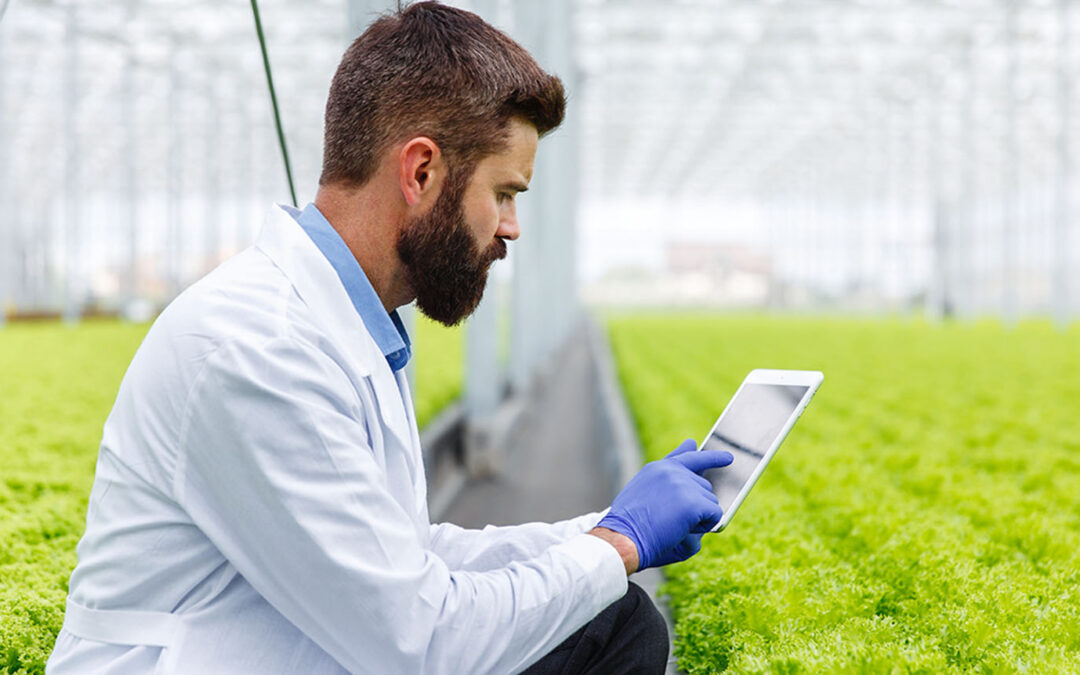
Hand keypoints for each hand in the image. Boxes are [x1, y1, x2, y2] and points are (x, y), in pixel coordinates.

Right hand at [597, 439, 732, 570]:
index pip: (690, 456)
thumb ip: (669, 472)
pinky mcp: (693, 503)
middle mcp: (671, 471)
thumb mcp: (644, 491)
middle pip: (704, 486)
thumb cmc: (630, 524)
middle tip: (671, 520)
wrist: (621, 539)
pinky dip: (704, 526)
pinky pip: (714, 514)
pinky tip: (683, 530)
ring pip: (710, 501)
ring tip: (672, 526)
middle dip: (695, 505)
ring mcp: (683, 485)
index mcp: (657, 469)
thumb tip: (693, 444)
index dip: (711, 457)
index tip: (728, 457)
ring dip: (698, 517)